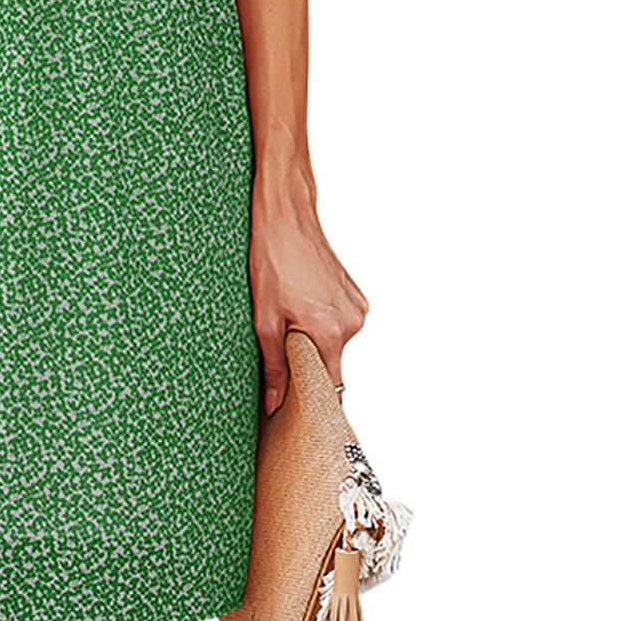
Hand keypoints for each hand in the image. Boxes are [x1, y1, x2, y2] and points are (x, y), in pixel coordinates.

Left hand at [247, 168, 369, 416]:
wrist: (286, 215)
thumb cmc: (271, 260)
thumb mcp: (263, 317)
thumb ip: (274, 365)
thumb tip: (275, 403)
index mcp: (331, 331)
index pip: (329, 387)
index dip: (309, 397)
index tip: (292, 405)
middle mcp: (353, 322)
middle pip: (330, 363)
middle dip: (306, 363)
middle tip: (279, 347)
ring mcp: (358, 307)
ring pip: (334, 342)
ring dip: (312, 338)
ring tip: (288, 313)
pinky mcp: (356, 295)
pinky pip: (338, 322)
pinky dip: (321, 321)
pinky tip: (300, 301)